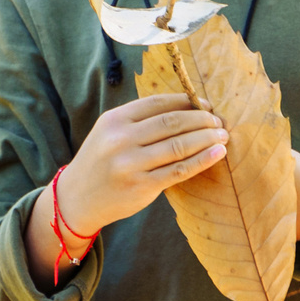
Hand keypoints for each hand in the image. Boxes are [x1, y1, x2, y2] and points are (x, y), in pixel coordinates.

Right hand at [58, 93, 227, 241]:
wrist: (76, 199)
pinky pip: (180, 170)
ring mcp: (131, 164)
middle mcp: (121, 139)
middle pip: (172, 123)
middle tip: (219, 121)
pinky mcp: (142, 186)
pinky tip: (218, 153)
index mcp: (115, 120)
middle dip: (202, 119)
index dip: (187, 102)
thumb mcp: (110, 132)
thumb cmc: (101, 162)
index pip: (158, 103)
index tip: (206, 104)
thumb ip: (141, 120)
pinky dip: (203, 160)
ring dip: (207, 138)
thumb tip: (188, 108)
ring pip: (179, 145)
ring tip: (223, 135)